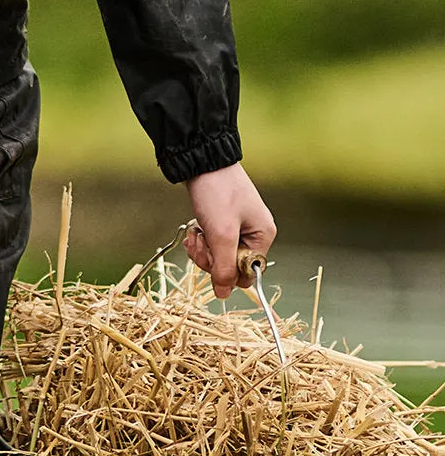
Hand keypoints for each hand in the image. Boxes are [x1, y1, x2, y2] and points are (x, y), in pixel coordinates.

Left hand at [182, 162, 275, 298]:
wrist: (200, 159)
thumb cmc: (216, 192)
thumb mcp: (222, 234)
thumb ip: (223, 268)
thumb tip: (223, 295)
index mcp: (263, 236)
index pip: (247, 273)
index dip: (226, 272)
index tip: (211, 258)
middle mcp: (253, 232)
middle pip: (230, 265)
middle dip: (210, 257)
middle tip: (199, 241)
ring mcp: (237, 225)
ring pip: (218, 253)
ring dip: (202, 248)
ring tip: (194, 232)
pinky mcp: (222, 218)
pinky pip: (212, 240)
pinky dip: (201, 238)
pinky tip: (193, 229)